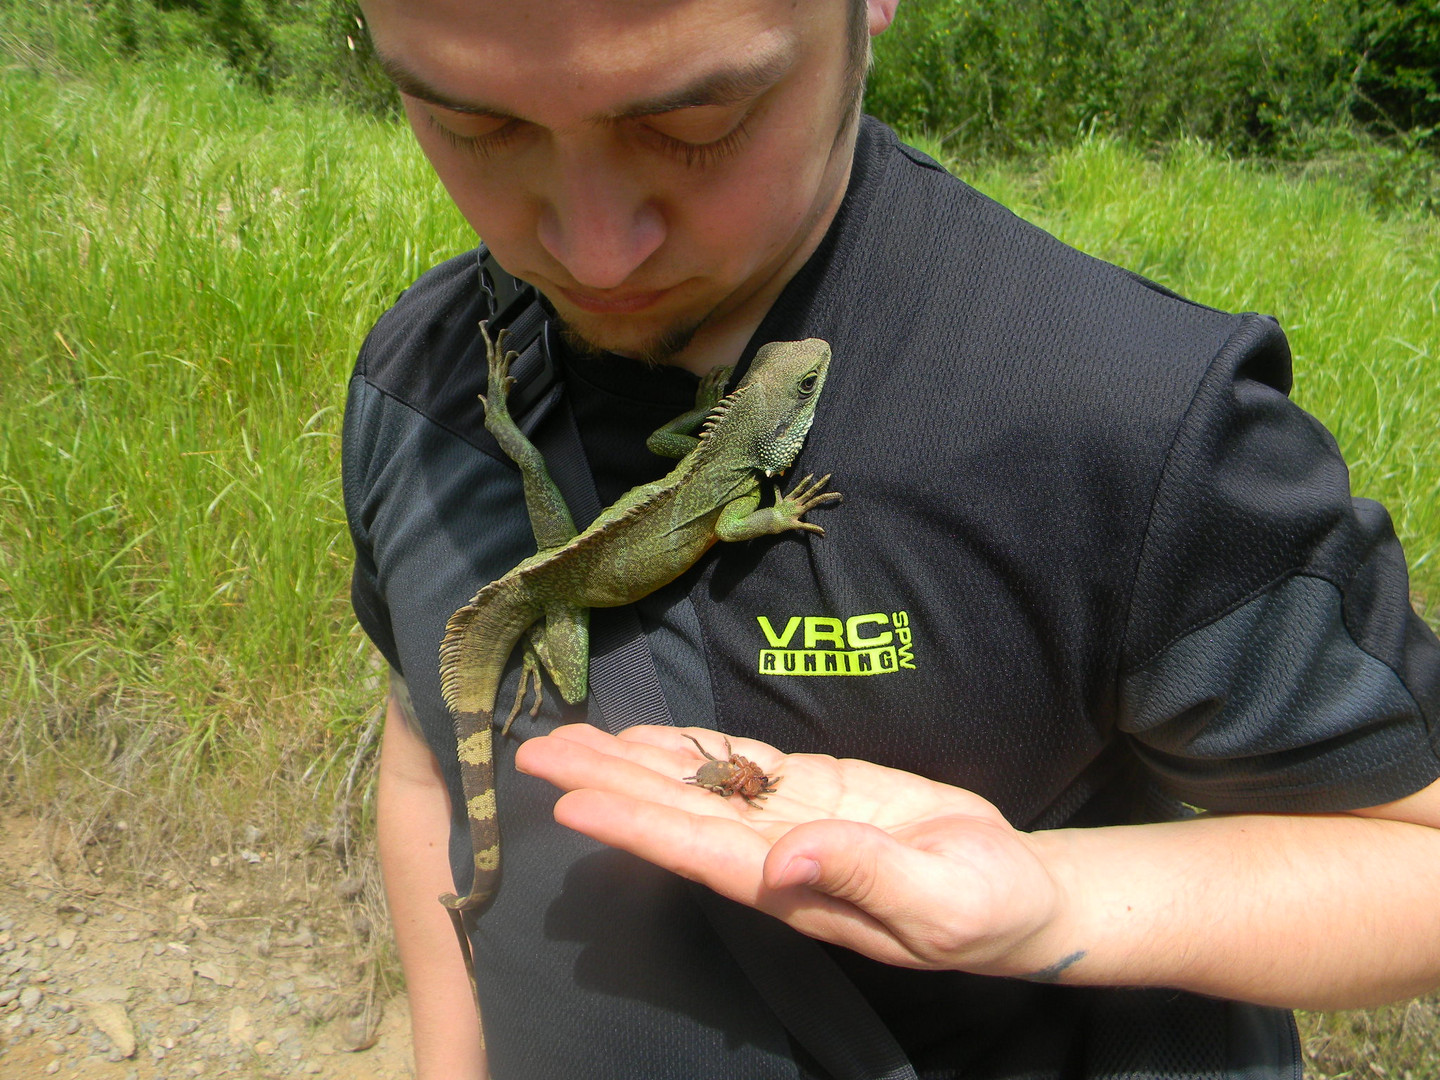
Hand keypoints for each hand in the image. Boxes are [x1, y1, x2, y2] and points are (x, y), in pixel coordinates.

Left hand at [514, 724, 1068, 975]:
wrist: (1014, 891)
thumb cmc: (984, 909)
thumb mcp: (939, 901)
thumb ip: (864, 877)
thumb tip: (787, 857)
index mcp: (795, 889)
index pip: (698, 854)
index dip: (634, 827)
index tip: (571, 802)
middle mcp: (772, 856)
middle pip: (674, 815)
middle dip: (604, 783)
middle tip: (533, 752)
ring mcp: (787, 821)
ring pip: (694, 786)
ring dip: (629, 762)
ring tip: (566, 737)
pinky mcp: (811, 789)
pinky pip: (738, 764)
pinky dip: (690, 746)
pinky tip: (646, 737)